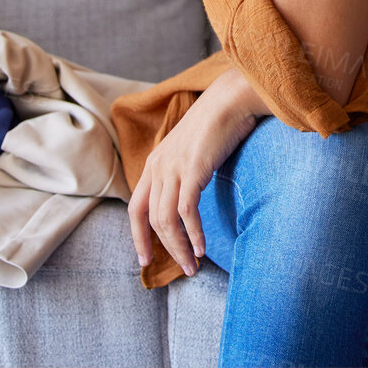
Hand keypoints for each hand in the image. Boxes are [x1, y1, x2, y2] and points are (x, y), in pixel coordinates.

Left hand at [127, 77, 258, 276]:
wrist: (231, 99)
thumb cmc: (217, 124)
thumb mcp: (191, 149)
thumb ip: (183, 171)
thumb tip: (188, 196)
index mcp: (154, 163)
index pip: (137, 208)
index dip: (138, 236)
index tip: (146, 259)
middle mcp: (157, 167)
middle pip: (148, 219)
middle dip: (162, 249)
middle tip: (181, 269)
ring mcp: (173, 168)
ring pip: (166, 220)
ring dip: (179, 247)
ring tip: (194, 266)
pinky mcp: (192, 170)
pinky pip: (186, 212)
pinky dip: (192, 234)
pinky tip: (202, 248)